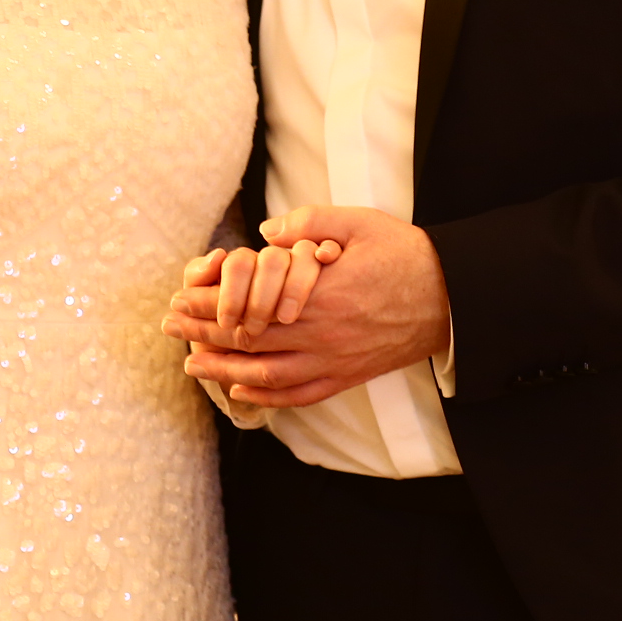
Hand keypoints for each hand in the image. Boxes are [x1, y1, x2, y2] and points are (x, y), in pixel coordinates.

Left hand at [166, 206, 448, 408]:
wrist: (451, 298)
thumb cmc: (405, 256)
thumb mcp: (360, 224)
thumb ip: (310, 223)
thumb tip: (267, 233)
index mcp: (320, 295)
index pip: (249, 304)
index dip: (209, 302)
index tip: (179, 295)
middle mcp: (322, 334)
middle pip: (248, 340)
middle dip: (203, 332)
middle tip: (170, 325)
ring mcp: (334, 361)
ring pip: (267, 375)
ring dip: (224, 370)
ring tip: (192, 362)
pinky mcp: (347, 376)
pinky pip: (299, 395)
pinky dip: (266, 397)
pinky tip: (241, 390)